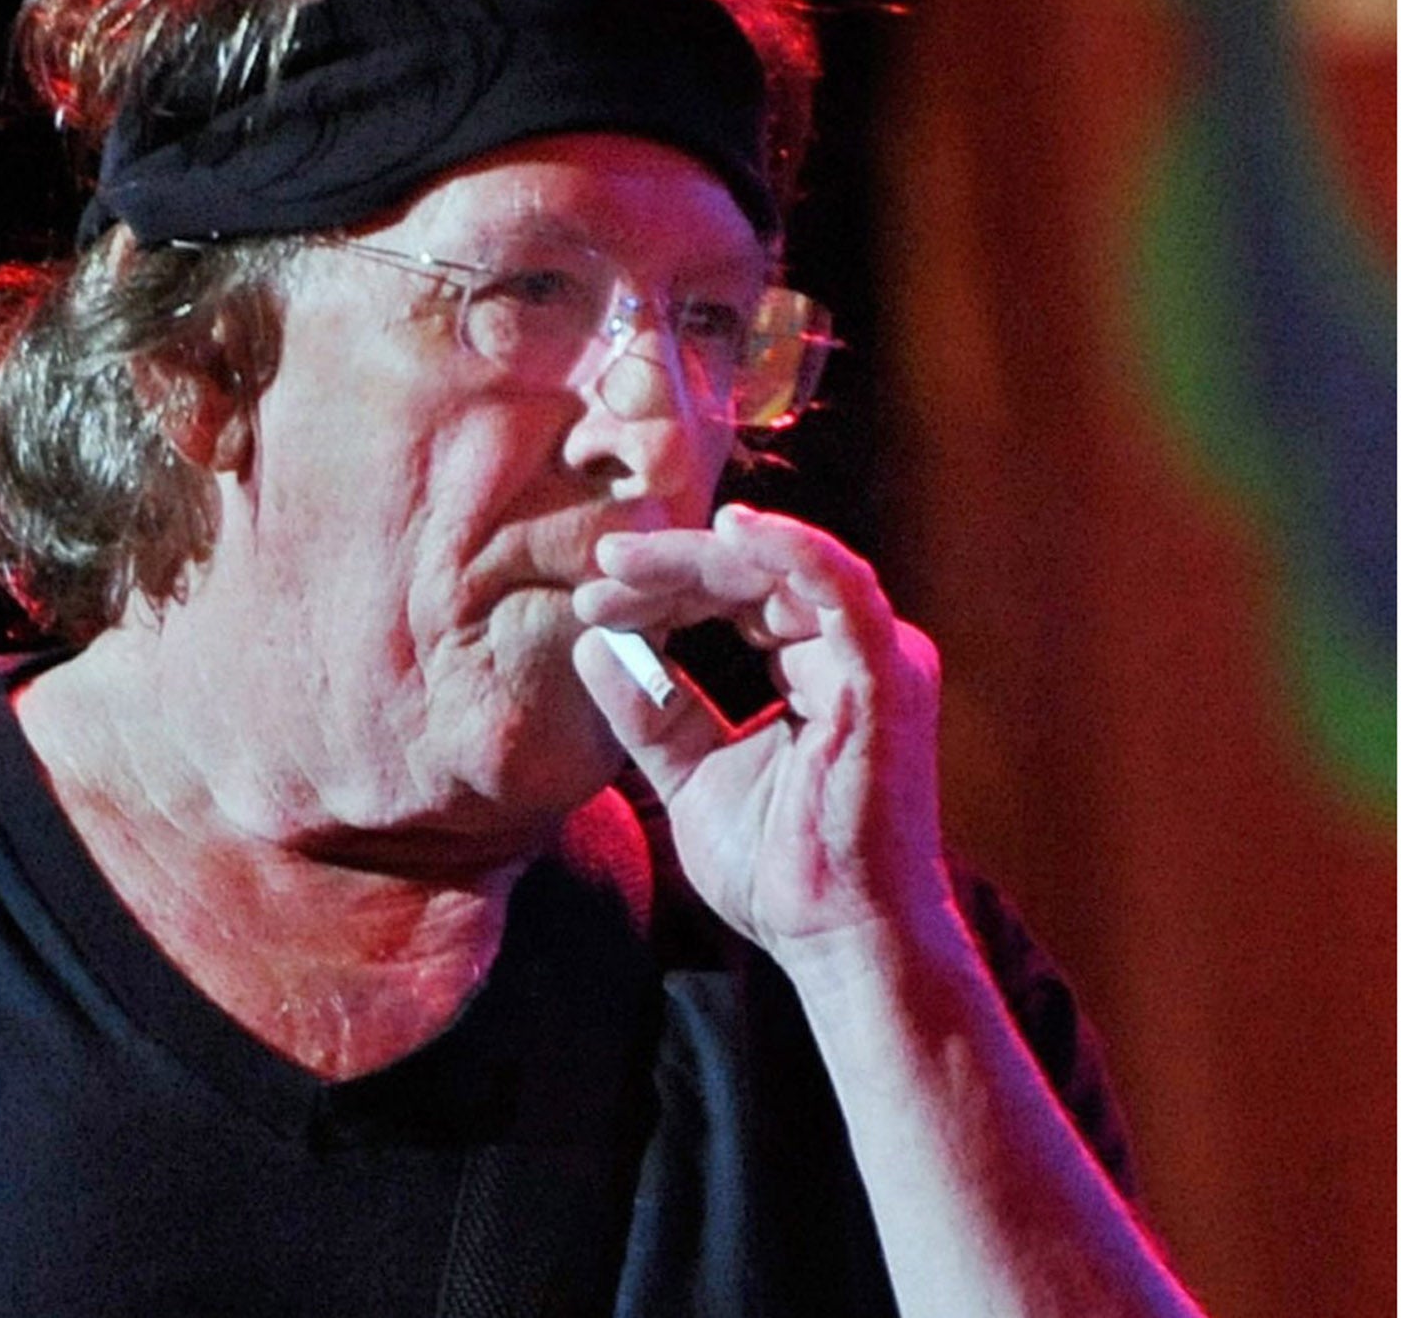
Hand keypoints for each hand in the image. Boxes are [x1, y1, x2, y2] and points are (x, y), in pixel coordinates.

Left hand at [571, 502, 952, 968]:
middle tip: (596, 575)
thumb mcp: (691, 773)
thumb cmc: (780, 869)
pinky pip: (841, 590)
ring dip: (698, 559)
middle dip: (668, 569)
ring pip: (786, 569)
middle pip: (756, 575)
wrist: (834, 943)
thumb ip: (650, 710)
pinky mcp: (883, 679)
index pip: (739, 595)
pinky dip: (789, 549)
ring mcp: (877, 661)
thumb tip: (593, 646)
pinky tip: (729, 531)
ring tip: (623, 562)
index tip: (591, 602)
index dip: (663, 588)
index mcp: (820, 667)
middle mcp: (856, 652)